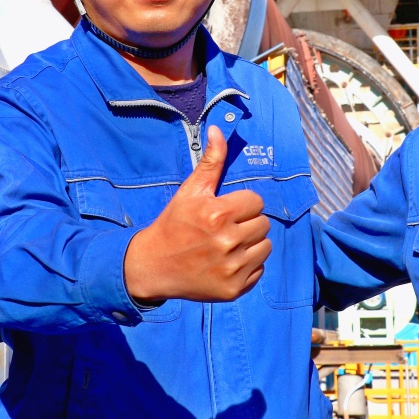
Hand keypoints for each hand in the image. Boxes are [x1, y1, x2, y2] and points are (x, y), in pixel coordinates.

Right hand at [124, 126, 271, 302]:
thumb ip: (210, 162)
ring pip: (265, 247)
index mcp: (218, 213)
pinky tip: (226, 262)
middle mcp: (227, 241)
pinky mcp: (233, 289)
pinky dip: (247, 266)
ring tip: (227, 245)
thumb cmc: (173, 224)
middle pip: (263, 224)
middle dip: (247, 223)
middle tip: (224, 229)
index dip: (241, 205)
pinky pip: (259, 270)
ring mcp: (231, 268)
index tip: (223, 211)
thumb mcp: (190, 191)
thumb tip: (218, 129)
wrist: (153, 265)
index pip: (256, 202)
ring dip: (251, 244)